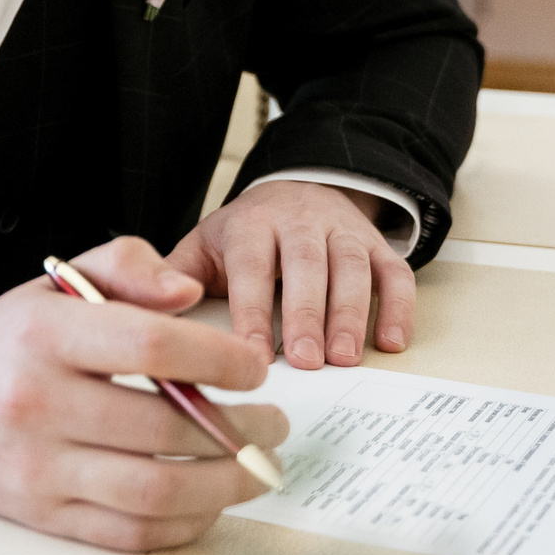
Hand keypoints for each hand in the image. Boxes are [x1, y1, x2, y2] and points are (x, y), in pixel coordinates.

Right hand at [0, 236, 285, 554]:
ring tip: (258, 467)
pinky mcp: (45, 516)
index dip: (219, 356)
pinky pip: (132, 531)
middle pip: (163, 424)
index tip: (254, 364)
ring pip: (156, 488)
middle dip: (241, 427)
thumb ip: (125, 266)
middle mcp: (37, 402)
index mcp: (43, 334)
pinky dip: (186, 522)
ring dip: (226, 484)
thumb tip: (188, 294)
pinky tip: (210, 499)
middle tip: (274, 422)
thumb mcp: (52, 284)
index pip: (150, 345)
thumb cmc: (6, 344)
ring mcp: (39, 468)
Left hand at [170, 179, 413, 370]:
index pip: (252, 266)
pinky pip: (395, 271)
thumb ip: (174, 277)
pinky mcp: (376, 243)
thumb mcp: (202, 246)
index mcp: (250, 224)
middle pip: (307, 264)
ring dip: (351, 313)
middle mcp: (299, 220)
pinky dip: (399, 306)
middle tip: (308, 362)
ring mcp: (342, 231)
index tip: (253, 354)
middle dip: (307, 314)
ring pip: (351, 267)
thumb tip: (155, 308)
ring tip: (345, 357)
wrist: (293, 192)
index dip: (254, 310)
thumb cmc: (242, 236)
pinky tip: (392, 341)